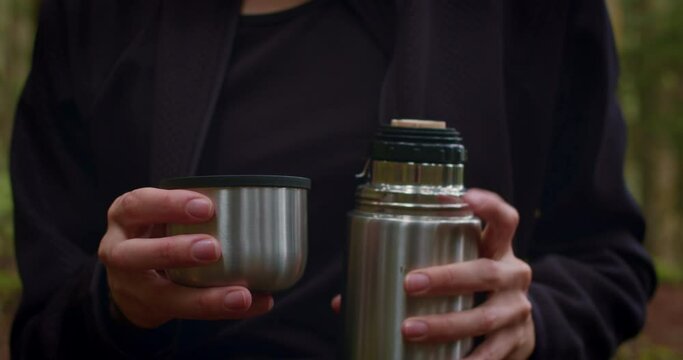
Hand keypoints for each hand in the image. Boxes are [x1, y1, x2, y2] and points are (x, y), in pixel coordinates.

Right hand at [98, 188, 272, 327]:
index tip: (207, 207)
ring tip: (242, 296)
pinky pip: (187, 313)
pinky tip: (254, 304)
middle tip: (214, 249)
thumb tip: (262, 202)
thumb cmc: (159, 231)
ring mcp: (130, 285)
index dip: (169, 204)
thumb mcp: (162, 213)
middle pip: (135, 254)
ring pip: (162, 296)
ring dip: (204, 298)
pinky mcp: (150, 310)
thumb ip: (193, 209)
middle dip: (174, 251)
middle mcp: (119, 250)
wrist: (131, 276)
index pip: (137, 204)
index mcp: (125, 215)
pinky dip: (223, 310)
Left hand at [401, 189, 533, 358]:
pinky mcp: (516, 341)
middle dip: (447, 278)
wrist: (518, 325)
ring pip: (485, 317)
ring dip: (446, 325)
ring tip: (411, 330)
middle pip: (486, 272)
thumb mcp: (462, 266)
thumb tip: (346, 294)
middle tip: (411, 284)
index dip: (488, 206)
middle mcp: (513, 275)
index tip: (465, 197)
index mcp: (499, 249)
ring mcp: (517, 310)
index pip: (504, 220)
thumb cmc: (475, 287)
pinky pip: (492, 354)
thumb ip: (421, 266)